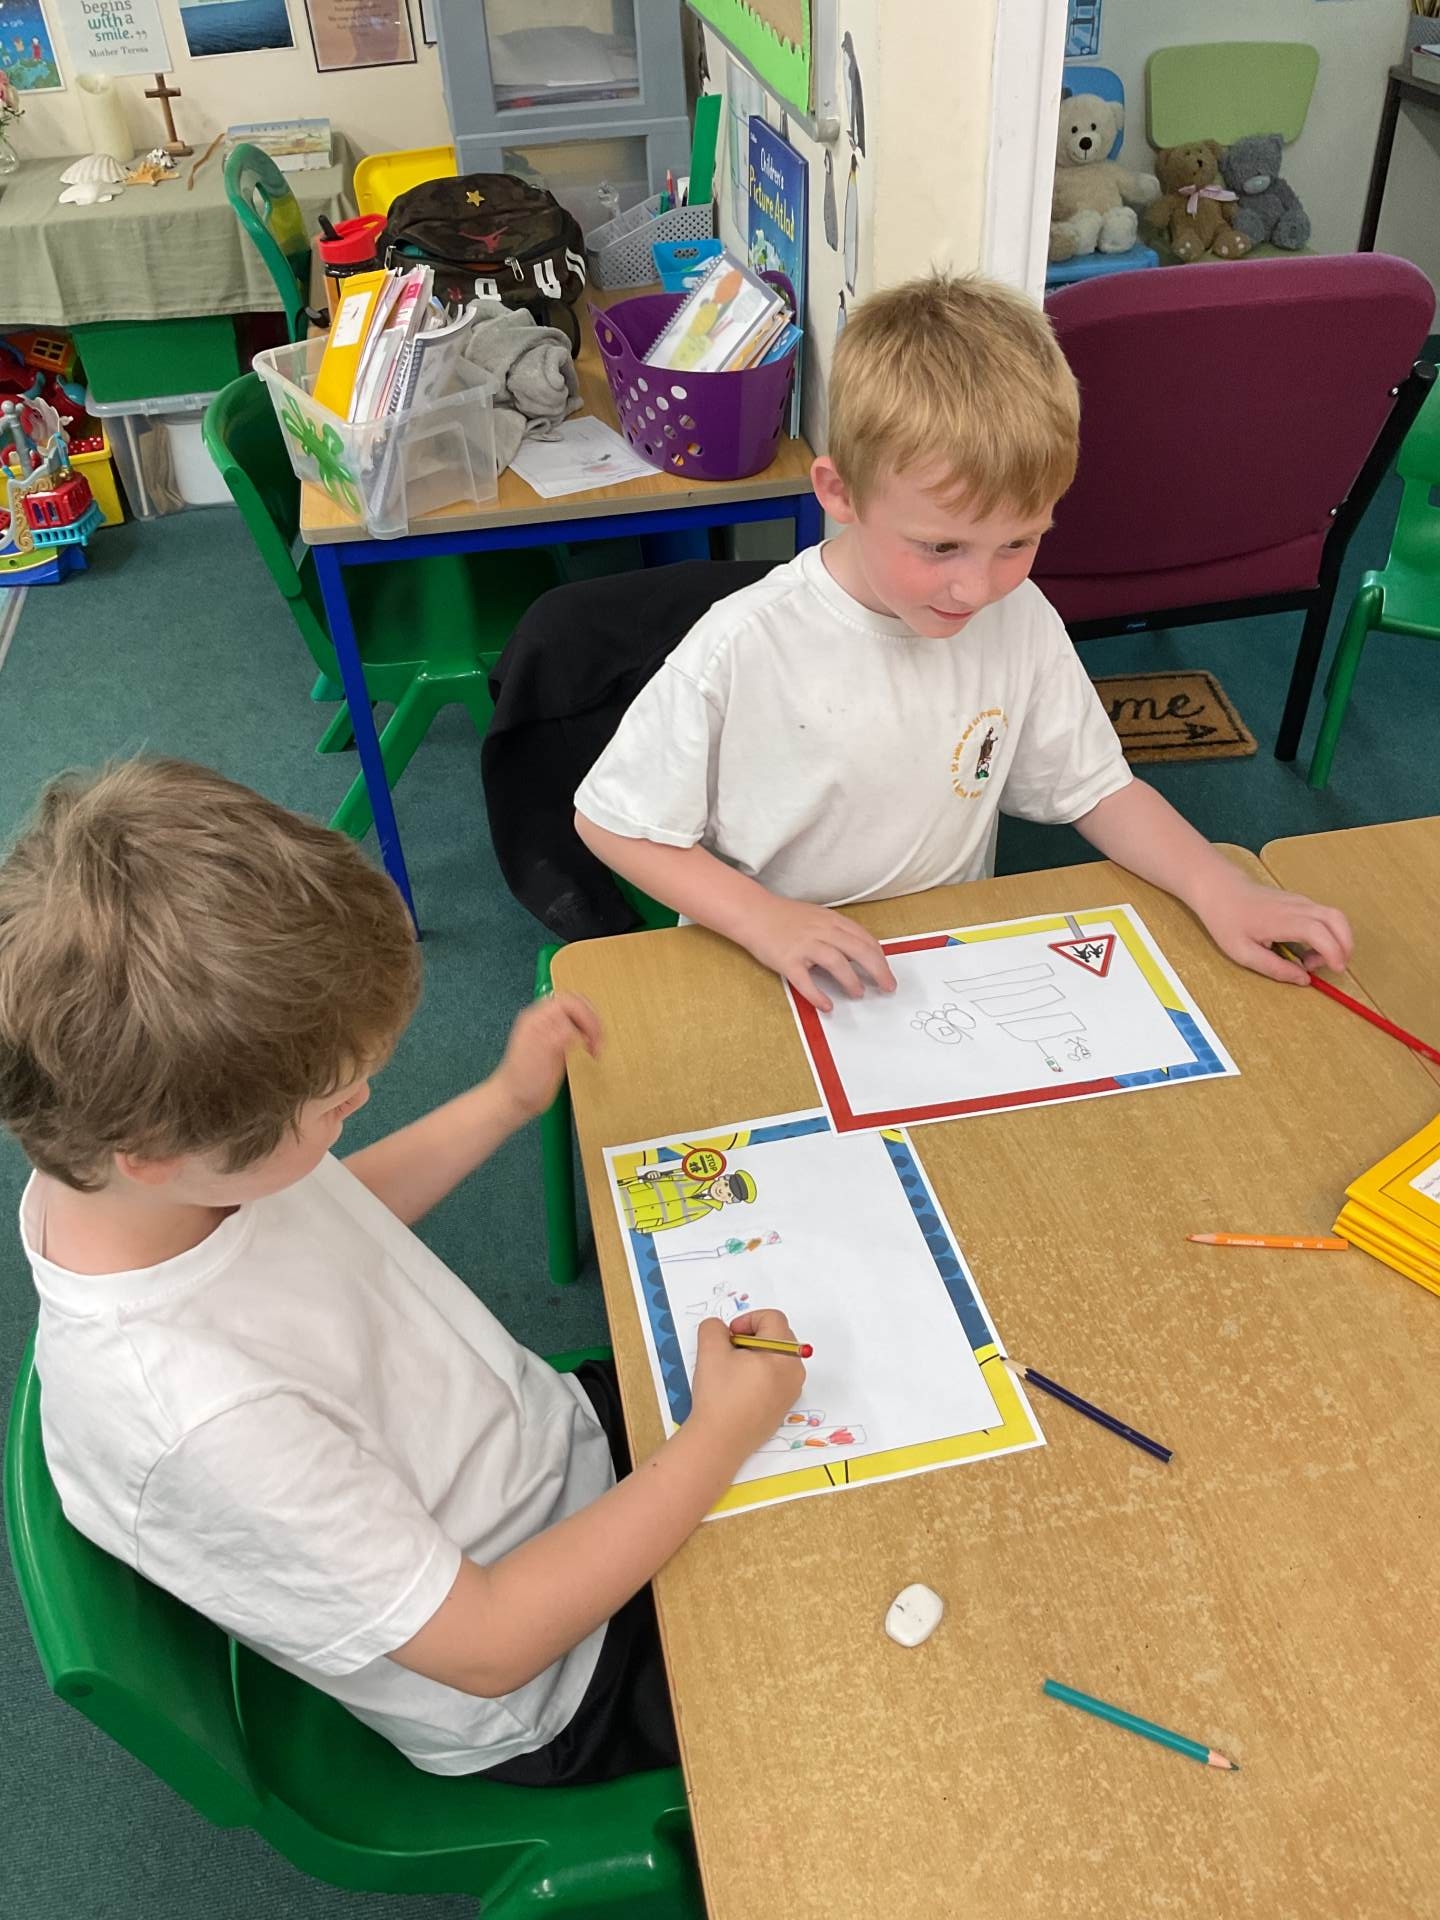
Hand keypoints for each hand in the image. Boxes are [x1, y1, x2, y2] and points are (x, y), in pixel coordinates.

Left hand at [495, 993, 600, 1120]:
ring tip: (596, 1045)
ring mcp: (551, 1031)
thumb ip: (558, 1038)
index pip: (568, 1002)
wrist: (515, 1101)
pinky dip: (589, 1036)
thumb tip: (577, 1030)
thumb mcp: (540, 1057)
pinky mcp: (558, 1043)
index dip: (585, 1015)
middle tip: (598, 1039)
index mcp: (537, 1019)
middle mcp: (544, 1021)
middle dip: (591, 1019)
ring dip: (592, 1027)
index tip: (592, 1036)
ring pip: (578, 1015)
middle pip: (575, 1004)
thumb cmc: (523, 1082)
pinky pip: (577, 1029)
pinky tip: (591, 1050)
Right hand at [689, 1310, 806, 1455]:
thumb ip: (714, 1328)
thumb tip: (722, 1330)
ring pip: (778, 1358)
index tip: (729, 1337)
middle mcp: (795, 1372)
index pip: (772, 1319)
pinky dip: (761, 1374)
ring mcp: (792, 1392)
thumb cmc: (718, 1395)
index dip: (747, 1320)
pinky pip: (777, 1378)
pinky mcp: (784, 1407)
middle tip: (730, 1351)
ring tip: (734, 1370)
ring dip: (757, 1355)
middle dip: (753, 1337)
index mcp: (784, 1354)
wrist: (719, 1441)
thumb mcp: (710, 1351)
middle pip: (779, 1336)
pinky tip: (739, 1389)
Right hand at [744, 894, 895, 1011]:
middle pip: (859, 951)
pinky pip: (805, 981)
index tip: (887, 972)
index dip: (880, 957)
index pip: (864, 939)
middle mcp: (822, 931)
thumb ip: (837, 932)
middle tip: (888, 987)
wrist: (753, 913)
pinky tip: (827, 1005)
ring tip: (858, 993)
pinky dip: (818, 995)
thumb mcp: (817, 917)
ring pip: (836, 963)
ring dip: (851, 980)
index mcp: (832, 921)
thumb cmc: (785, 917)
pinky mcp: (787, 960)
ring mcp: (804, 946)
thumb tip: (859, 952)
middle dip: (878, 970)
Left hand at [1194, 874, 1352, 985]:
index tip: (1336, 969)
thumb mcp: (1243, 953)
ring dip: (1336, 940)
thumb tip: (1303, 979)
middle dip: (1345, 945)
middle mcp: (1297, 906)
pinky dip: (1328, 933)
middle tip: (1332, 967)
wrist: (1220, 890)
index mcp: (1282, 920)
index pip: (1319, 932)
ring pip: (1334, 916)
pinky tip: (1308, 948)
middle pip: (1337, 920)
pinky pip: (1325, 916)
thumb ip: (1275, 968)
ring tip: (1313, 959)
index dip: (1333, 951)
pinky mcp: (1300, 901)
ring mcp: (1301, 901)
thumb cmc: (1227, 921)